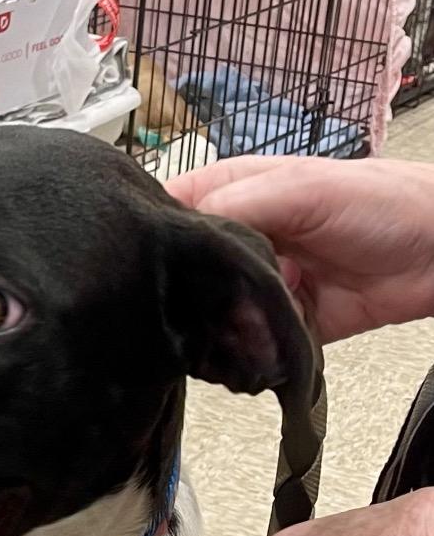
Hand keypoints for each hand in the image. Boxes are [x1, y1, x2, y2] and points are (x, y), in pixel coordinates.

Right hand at [166, 156, 433, 343]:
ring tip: (242, 321)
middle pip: (185, 271)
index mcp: (234, 193)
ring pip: (208, 313)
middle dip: (188, 290)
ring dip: (218, 324)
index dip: (156, 233)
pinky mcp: (274, 324)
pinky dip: (244, 349)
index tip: (151, 258)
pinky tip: (254, 343)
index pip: (171, 209)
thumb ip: (239, 203)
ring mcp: (254, 285)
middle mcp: (238, 240)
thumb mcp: (302, 186)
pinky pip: (243, 343)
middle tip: (207, 299)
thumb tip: (184, 236)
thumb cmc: (384, 203)